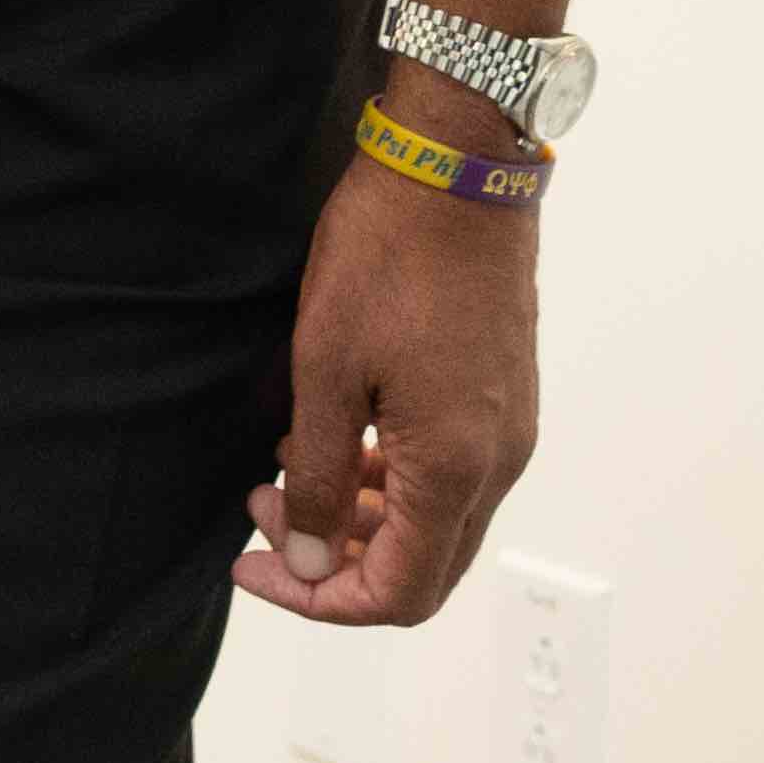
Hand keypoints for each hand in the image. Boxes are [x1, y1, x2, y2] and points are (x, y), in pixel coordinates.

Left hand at [227, 75, 541, 626]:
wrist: (459, 162)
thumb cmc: (389, 254)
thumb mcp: (325, 369)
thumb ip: (316, 479)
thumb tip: (308, 562)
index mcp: (454, 468)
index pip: (396, 593)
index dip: (319, 599)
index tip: (255, 566)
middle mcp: (497, 462)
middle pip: (421, 567)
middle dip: (334, 562)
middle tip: (263, 517)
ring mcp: (508, 427)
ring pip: (436, 519)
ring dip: (358, 516)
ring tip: (283, 468)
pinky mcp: (502, 393)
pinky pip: (449, 470)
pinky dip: (389, 476)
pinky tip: (332, 433)